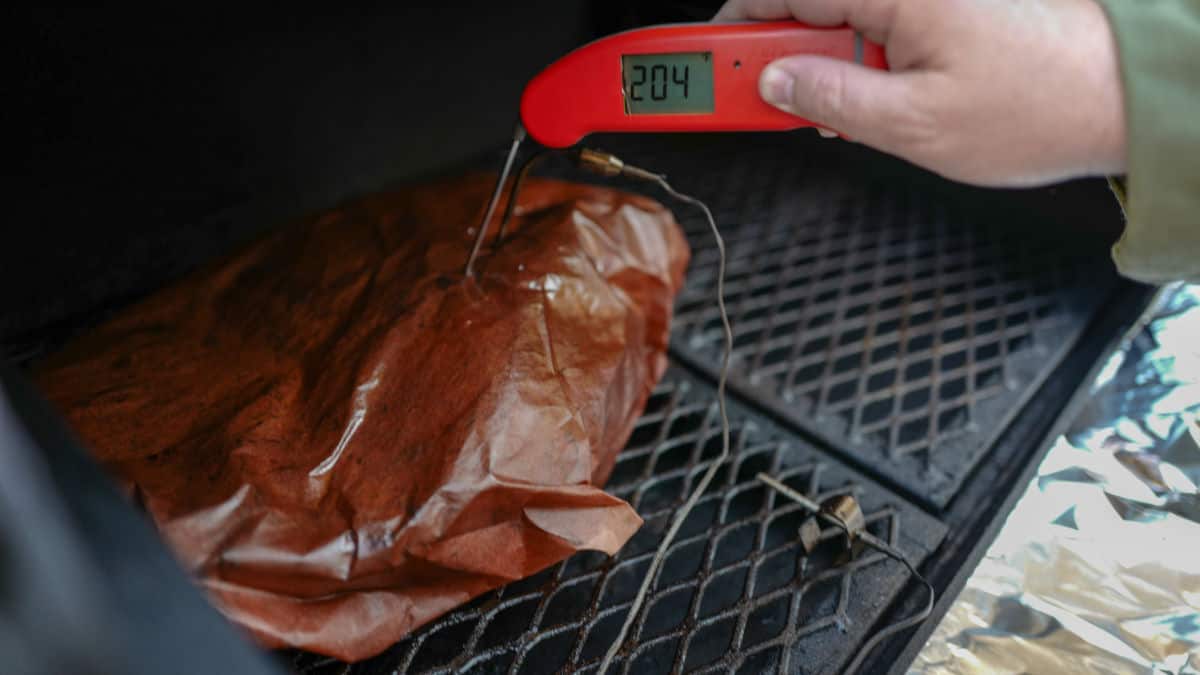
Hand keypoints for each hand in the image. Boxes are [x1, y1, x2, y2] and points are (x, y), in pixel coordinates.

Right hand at [715, 0, 1126, 186]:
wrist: (1122, 101)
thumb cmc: (1039, 106)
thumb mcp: (913, 124)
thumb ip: (829, 99)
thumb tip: (773, 84)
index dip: (727, 31)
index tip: (694, 64)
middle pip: (803, 9)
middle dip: (772, 59)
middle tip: (756, 107)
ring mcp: (924, 1)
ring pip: (835, 26)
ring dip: (819, 72)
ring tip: (836, 120)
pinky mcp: (940, 17)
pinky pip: (873, 34)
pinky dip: (856, 71)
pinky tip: (869, 109)